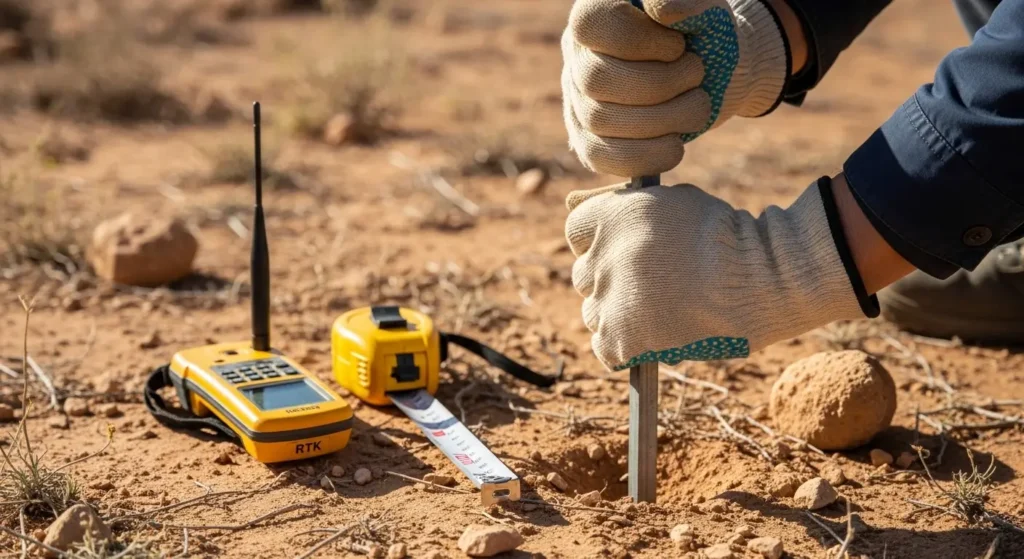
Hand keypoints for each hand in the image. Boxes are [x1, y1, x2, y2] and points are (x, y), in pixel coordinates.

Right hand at [562, 0, 789, 176]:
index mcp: (595, 13)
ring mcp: (578, 101)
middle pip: (597, 79)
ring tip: (698, 106)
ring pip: (601, 121)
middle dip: (660, 84)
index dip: (638, 40)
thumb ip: (685, 2)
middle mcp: (578, 56)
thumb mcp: (702, 8)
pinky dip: (644, 157)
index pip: (591, 24)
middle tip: (696, 74)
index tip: (678, 46)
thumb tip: (661, 11)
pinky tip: (675, 146)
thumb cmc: (701, 32)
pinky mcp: (589, 140)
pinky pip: (600, 157)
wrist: (710, 71)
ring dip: (663, 120)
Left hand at [564, 179, 866, 370]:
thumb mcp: (675, 202)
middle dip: (611, 279)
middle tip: (649, 285)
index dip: (600, 242)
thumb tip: (599, 215)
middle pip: (583, 275)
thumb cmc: (727, 237)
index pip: (576, 231)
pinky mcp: (621, 341)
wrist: (760, 279)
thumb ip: (633, 210)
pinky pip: (604, 349)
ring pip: (592, 313)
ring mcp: (608, 301)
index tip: (624, 251)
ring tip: (657, 312)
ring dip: (617, 314)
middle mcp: (601, 257)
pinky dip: (623, 348)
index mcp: (610, 216)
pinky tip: (650, 339)